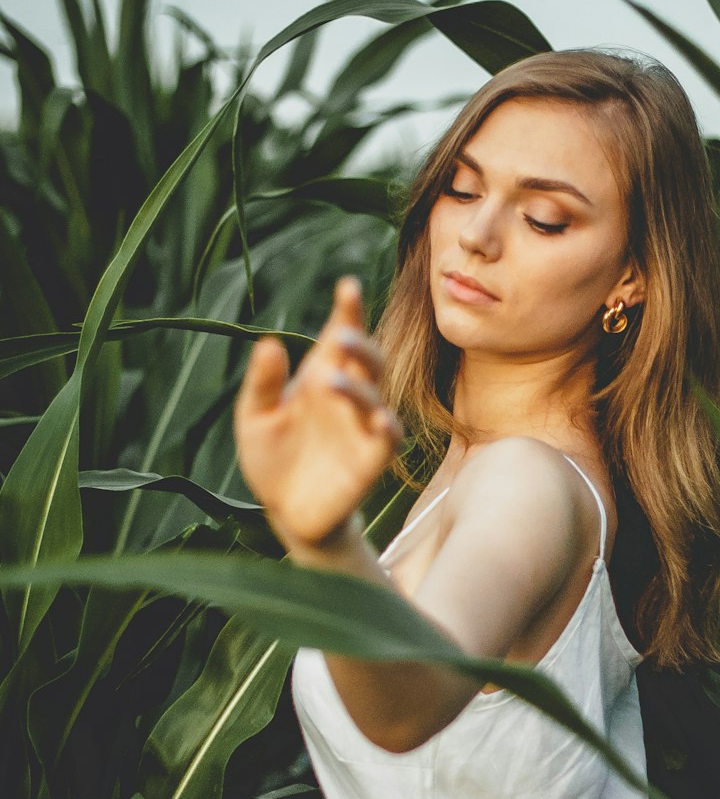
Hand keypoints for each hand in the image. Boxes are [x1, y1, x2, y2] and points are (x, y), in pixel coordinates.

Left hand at [233, 276, 402, 551]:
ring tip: (330, 382)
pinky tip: (378, 419)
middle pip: (366, 358)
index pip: (339, 336)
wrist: (285, 511)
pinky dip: (386, 426)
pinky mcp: (371, 459)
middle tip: (342, 334)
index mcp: (320, 376)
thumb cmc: (271, 458)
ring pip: (375, 394)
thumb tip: (268, 342)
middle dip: (360, 342)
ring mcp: (362, 426)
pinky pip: (387, 437)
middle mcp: (346, 395)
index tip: (347, 286)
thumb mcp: (254, 417)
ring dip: (359, 385)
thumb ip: (262, 383)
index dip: (347, 311)